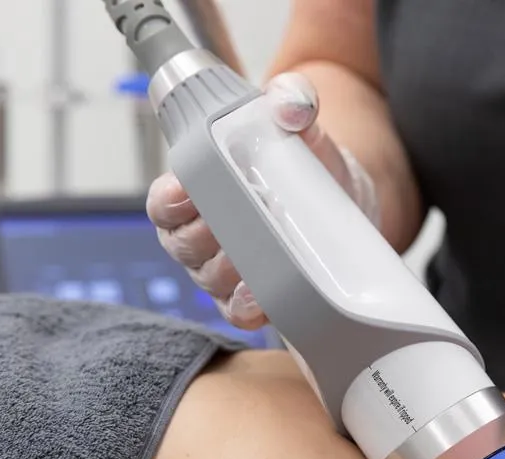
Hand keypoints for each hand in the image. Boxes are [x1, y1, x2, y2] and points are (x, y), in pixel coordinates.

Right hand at [145, 72, 379, 328]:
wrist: (341, 197)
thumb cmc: (301, 160)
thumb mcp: (297, 123)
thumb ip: (290, 101)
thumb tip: (289, 103)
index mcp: (194, 193)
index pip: (163, 204)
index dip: (168, 200)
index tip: (186, 189)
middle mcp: (201, 236)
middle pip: (183, 245)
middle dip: (207, 236)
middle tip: (239, 220)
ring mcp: (224, 272)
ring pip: (209, 279)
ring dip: (230, 269)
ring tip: (259, 252)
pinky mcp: (253, 299)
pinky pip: (237, 312)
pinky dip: (246, 306)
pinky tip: (261, 294)